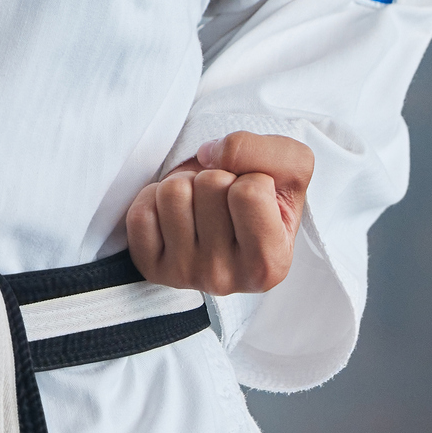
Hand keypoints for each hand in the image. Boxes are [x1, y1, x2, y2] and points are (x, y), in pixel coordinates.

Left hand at [124, 132, 313, 294]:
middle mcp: (226, 279)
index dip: (252, 176)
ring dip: (186, 183)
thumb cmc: (266, 199)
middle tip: (223, 199)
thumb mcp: (290, 170)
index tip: (252, 194)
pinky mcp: (151, 266)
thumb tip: (208, 156)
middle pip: (209, 185)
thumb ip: (268, 153)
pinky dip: (154, 198)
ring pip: (172, 192)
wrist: (231, 220)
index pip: (249, 192)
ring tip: (200, 204)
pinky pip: (141, 213)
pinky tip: (176, 214)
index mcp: (269, 264)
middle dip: (216, 176)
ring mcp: (185, 274)